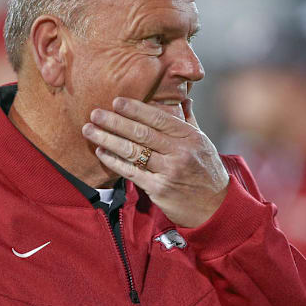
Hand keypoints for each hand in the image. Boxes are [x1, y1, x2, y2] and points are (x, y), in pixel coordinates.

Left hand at [82, 97, 228, 227]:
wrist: (216, 206)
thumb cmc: (206, 170)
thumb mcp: (203, 142)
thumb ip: (188, 120)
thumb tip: (183, 98)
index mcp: (189, 136)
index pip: (158, 118)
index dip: (135, 109)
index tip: (116, 101)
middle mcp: (179, 152)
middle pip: (141, 133)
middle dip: (114, 122)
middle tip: (94, 113)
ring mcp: (168, 171)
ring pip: (132, 152)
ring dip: (107, 139)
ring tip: (89, 130)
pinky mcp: (159, 189)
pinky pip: (131, 172)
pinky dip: (114, 161)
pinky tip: (101, 152)